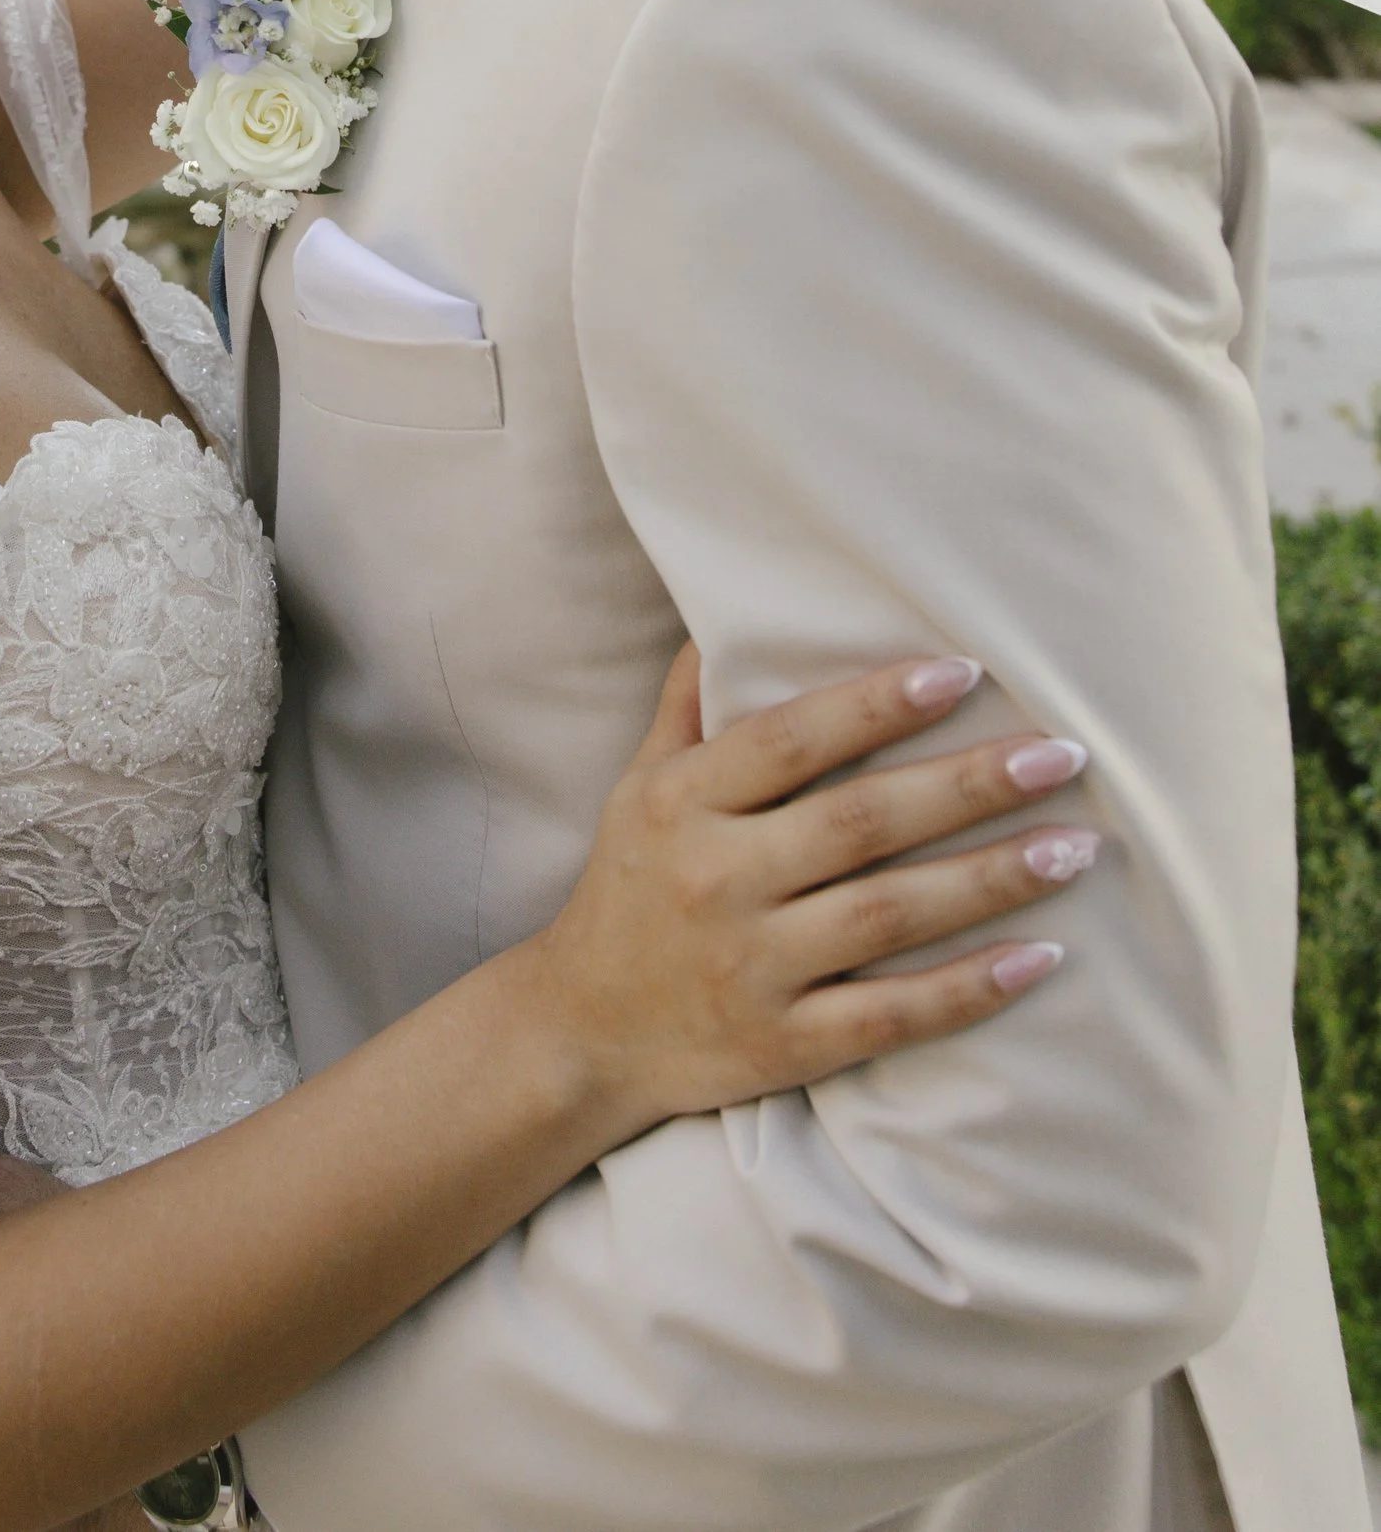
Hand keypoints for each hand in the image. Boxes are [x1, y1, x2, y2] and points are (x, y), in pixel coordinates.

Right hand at [542, 646, 1094, 1140]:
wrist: (583, 1036)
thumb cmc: (627, 891)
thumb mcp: (639, 787)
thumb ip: (691, 707)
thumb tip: (725, 613)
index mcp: (686, 804)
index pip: (790, 741)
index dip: (875, 705)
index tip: (963, 672)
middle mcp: (719, 879)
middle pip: (860, 823)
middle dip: (968, 785)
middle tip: (1061, 755)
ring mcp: (755, 967)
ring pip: (891, 916)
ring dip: (991, 879)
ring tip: (1075, 847)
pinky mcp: (787, 1045)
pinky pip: (894, 1015)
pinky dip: (970, 988)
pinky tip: (1041, 958)